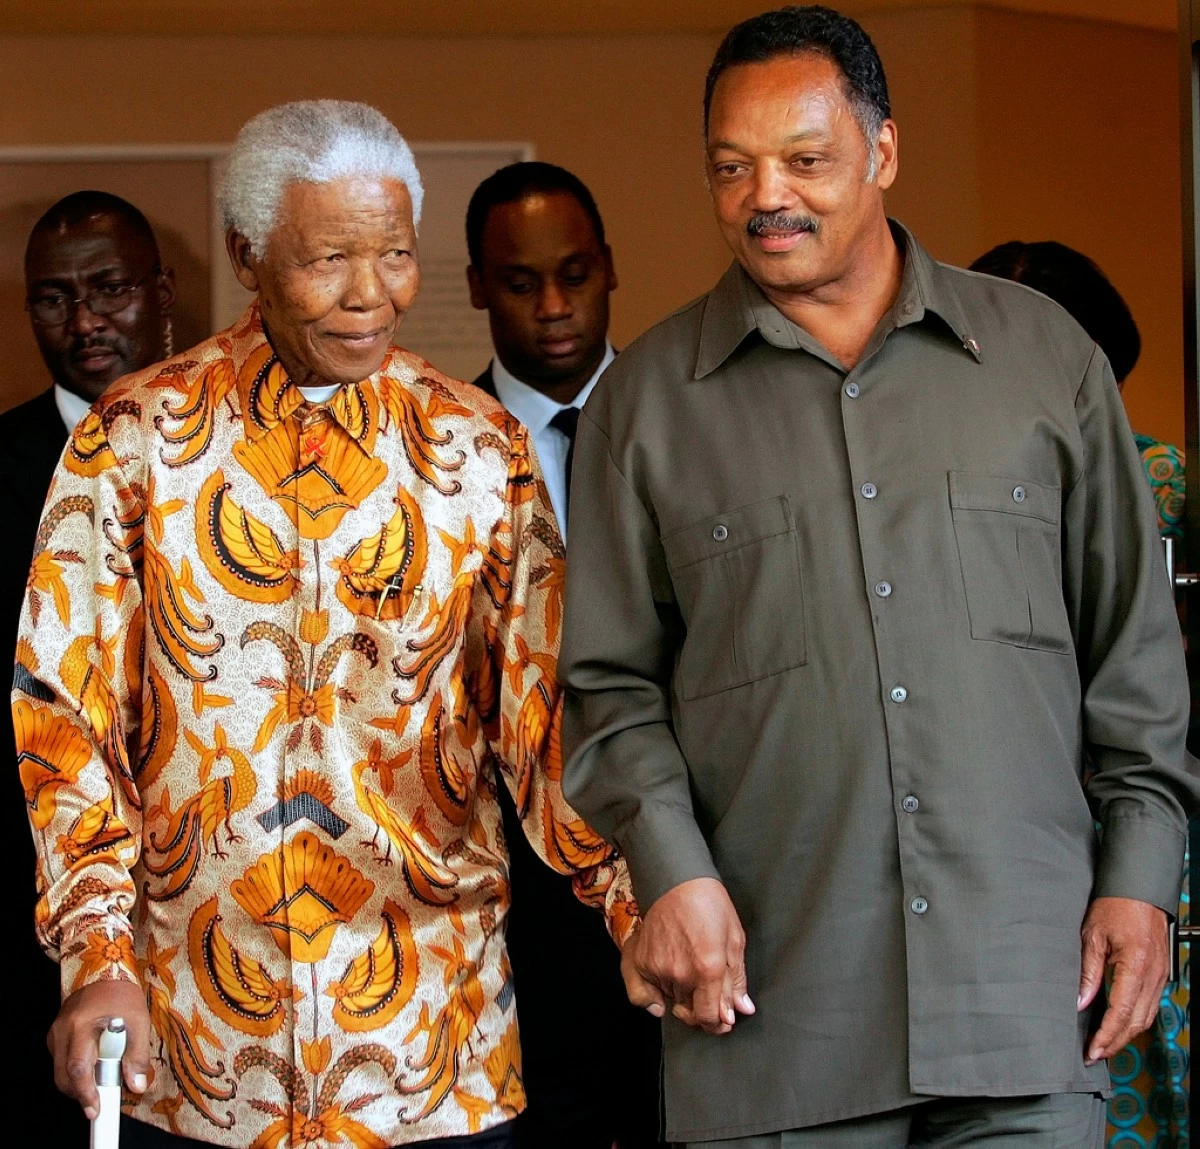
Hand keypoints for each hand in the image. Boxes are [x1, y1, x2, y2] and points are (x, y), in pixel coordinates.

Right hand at [49, 979, 151, 1118]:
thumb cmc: (123, 994)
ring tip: (100, 1077)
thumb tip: (136, 1084)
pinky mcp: (55, 1035)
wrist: (105, 971)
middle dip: (82, 1092)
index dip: (86, 1093)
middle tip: (100, 1099)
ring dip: (79, 1082)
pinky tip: (93, 1063)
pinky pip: (61, 1061)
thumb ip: (138, 1053)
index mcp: (83, 1024)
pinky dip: (75, 1069)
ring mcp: (56, 1032)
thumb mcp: (139, 1020)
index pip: (79, 1068)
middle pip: (65, 1076)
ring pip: (60, 1071)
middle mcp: (64, 1030)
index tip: (96, 1108)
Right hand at [619, 877, 754, 1034]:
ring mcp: (658, 969)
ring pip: (672, 1003)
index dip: (718, 1023)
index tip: (723, 1019)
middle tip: (710, 996)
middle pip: (690, 1014)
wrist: (676, 880)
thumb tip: (741, 1009)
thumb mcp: (734, 939)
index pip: (710, 1018)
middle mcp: (681, 974)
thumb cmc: (709, 904)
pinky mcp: (641, 962)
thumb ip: (736, 979)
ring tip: (691, 974)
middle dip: (703, 1011)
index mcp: (708, 969)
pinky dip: (656, 996)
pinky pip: (646, 994)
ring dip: (683, 999)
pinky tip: (665, 988)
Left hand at [1078, 896, 1169, 1063]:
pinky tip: (1119, 1025)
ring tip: (1104, 1045)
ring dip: (1126, 1034)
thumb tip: (1080, 1002)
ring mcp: (1160, 976)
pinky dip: (1135, 1020)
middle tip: (1094, 1055)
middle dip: (1116, 1042)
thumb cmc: (1113, 907)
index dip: (1107, 1035)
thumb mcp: (1092, 935)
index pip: (1121, 1012)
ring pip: (1146, 1017)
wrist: (1138, 890)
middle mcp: (1153, 976)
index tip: (1093, 1050)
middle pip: (1137, 1021)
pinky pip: (1150, 1005)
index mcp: (1136, 966)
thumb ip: (1088, 972)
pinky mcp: (1160, 974)